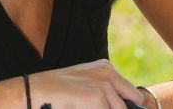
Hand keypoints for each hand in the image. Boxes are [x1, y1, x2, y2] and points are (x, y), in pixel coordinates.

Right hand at [29, 59, 145, 107]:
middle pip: (133, 101)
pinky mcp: (99, 97)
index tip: (122, 107)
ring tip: (85, 106)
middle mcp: (109, 73)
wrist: (38, 91)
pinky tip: (83, 108)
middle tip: (96, 104)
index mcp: (106, 68)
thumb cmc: (59, 92)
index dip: (127, 106)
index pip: (131, 93)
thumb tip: (125, 106)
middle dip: (124, 108)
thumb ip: (106, 93)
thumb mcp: (86, 85)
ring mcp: (105, 84)